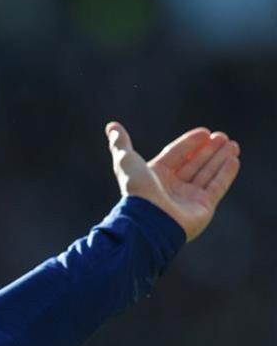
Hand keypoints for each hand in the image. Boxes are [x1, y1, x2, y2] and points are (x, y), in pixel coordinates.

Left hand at [106, 121, 240, 241]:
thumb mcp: (126, 160)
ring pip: (207, 173)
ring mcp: (188, 198)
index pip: (176, 154)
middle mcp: (172, 187)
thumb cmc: (137, 189)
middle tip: (223, 136)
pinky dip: (225, 173)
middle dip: (209, 149)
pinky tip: (234, 159)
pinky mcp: (203, 207)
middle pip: (194, 163)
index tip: (205, 132)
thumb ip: (120, 143)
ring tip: (232, 144)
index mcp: (155, 176)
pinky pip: (217, 187)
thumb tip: (112, 126)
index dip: (190, 143)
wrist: (149, 219)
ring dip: (220, 158)